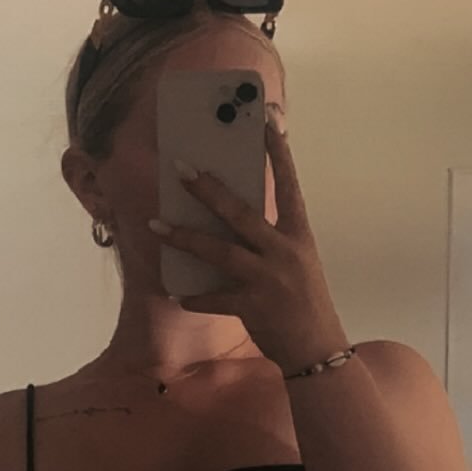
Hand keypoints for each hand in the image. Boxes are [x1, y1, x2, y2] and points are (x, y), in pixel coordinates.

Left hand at [150, 110, 349, 374]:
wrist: (316, 350)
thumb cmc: (302, 301)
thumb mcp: (296, 262)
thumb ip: (269, 238)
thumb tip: (230, 215)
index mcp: (299, 236)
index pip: (290, 185)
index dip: (278, 153)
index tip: (266, 120)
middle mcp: (284, 252)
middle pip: (241, 213)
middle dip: (209, 189)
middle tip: (181, 168)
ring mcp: (268, 280)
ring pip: (219, 252)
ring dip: (184, 238)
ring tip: (155, 225)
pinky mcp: (252, 307)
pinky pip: (212, 299)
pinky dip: (192, 296)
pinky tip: (175, 293)